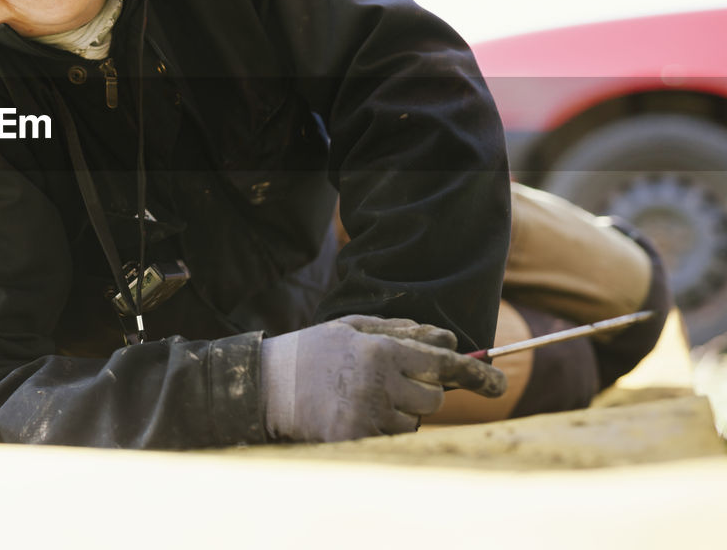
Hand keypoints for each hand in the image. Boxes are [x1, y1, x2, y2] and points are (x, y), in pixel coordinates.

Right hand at [260, 315, 506, 442]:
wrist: (266, 384)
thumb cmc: (313, 350)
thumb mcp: (353, 328)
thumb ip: (403, 331)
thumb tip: (450, 338)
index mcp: (380, 350)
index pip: (441, 363)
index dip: (475, 374)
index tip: (499, 383)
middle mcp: (378, 382)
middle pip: (433, 398)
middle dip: (422, 391)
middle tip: (391, 381)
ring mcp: (367, 414)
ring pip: (413, 421)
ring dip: (399, 411)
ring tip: (361, 396)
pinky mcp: (355, 439)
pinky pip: (390, 438)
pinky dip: (380, 428)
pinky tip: (352, 412)